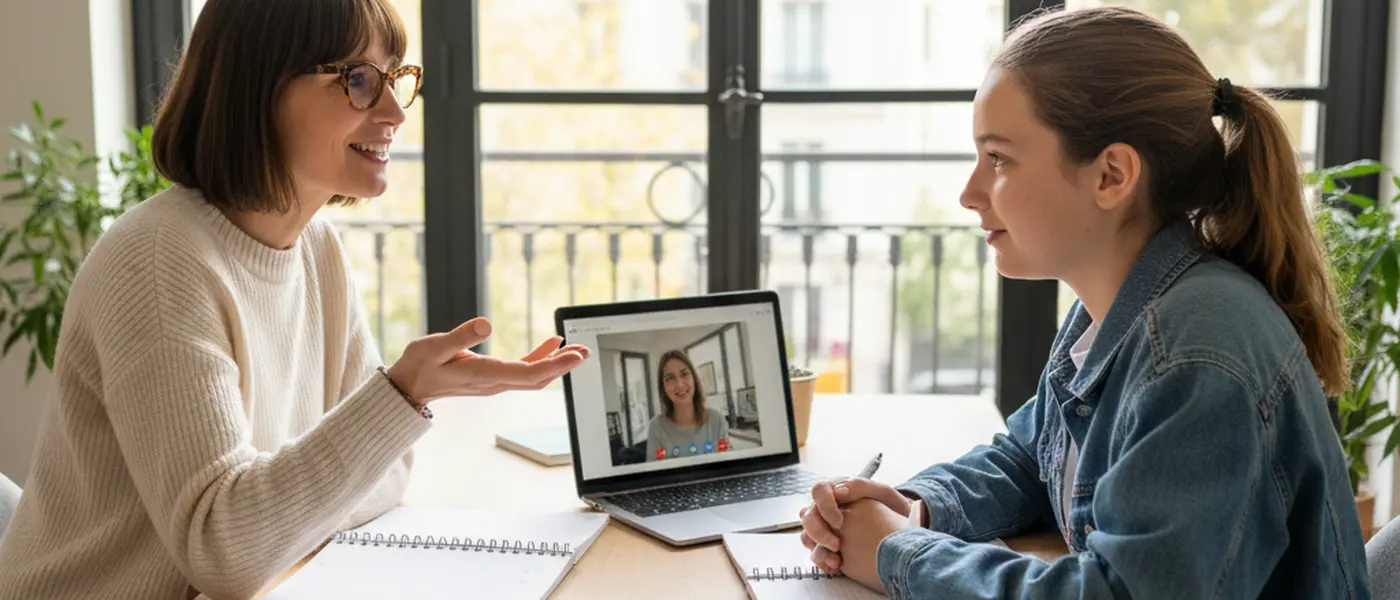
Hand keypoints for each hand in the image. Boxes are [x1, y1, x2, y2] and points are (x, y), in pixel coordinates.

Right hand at [385, 317, 590, 402]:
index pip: (528, 373)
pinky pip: (524, 371)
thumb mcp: (433, 346)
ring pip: (534, 376)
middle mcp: (495, 383)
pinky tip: (550, 345)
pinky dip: (540, 358)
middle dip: (564, 365)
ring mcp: (496, 382)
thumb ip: (459, 336)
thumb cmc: (418, 366)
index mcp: (485, 376)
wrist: (408, 387)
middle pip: (538, 378)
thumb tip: (486, 325)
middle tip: (586, 350)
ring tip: (576, 348)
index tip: (575, 356)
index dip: (555, 364)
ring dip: (556, 363)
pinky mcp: (493, 377)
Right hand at [799, 478, 911, 573]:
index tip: (839, 523)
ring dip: (819, 551)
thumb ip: (860, 487)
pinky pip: (815, 555)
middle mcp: (825, 509)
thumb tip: (840, 490)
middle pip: (807, 518)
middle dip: (819, 533)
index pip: (818, 492)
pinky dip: (823, 563)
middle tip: (837, 545)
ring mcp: (823, 528)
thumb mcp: (881, 493)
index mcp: (835, 491)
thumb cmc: (889, 507)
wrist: (899, 529)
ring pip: (807, 537)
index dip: (825, 507)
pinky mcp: (827, 547)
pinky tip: (836, 568)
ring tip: (836, 561)